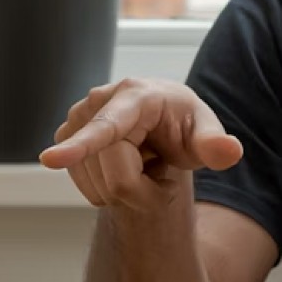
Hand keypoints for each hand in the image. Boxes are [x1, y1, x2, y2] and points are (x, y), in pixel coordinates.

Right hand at [41, 79, 243, 215]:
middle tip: (157, 167)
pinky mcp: (66, 132)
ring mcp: (78, 116)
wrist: (161, 124)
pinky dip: (102, 185)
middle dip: (137, 184)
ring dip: (119, 186)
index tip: (50, 160)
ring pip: (91, 178)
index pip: (108, 126)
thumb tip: (230, 150)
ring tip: (138, 162)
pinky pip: (80, 178)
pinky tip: (118, 164)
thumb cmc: (184, 128)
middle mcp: (100, 99)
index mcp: (136, 94)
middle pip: (109, 169)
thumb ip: (215, 145)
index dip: (81, 146)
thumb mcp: (205, 136)